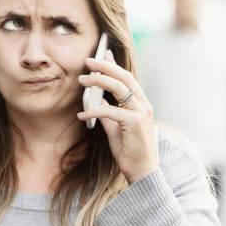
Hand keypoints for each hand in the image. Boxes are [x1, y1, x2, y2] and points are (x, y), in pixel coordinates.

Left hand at [77, 50, 157, 183]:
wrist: (141, 171)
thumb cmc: (129, 150)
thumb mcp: (115, 128)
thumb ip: (108, 112)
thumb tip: (96, 100)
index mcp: (141, 103)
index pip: (127, 78)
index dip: (114, 65)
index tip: (103, 53)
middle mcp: (144, 104)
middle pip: (124, 77)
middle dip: (105, 66)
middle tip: (88, 61)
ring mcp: (141, 113)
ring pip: (119, 88)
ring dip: (98, 81)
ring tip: (82, 80)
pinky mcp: (135, 123)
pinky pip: (110, 111)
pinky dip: (94, 111)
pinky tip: (82, 115)